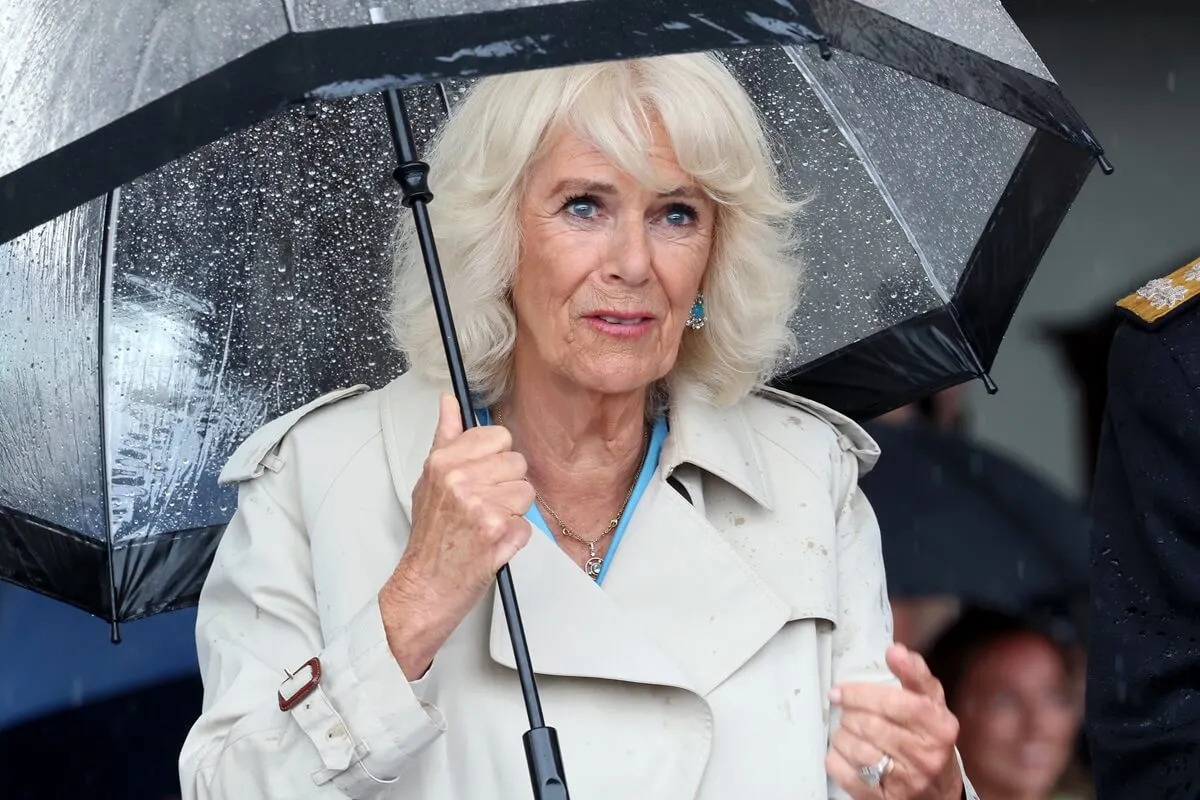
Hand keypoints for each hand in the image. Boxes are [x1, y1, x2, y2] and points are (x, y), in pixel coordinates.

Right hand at [380, 393, 534, 678]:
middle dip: (507, 486)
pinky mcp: (497, 531)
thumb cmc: (430, 537)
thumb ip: (444, 437)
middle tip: (484, 507)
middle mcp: (460, 479)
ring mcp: (480, 505)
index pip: (499, 437)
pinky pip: (527, 523)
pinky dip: (515, 537)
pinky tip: (492, 543)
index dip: (497, 459)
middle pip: (518, 463)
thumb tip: (449, 402)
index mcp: (444, 462)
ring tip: (487, 525)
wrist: (425, 586)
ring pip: (526, 492)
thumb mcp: (428, 480)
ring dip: (513, 512)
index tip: (484, 476)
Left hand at [826, 644, 962, 799]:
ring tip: (848, 730)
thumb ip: (914, 674)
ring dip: (841, 734)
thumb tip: (896, 650)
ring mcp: (906, 781)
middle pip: (870, 725)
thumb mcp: (931, 703)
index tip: (841, 690)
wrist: (937, 790)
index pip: (895, 703)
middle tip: (847, 710)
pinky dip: (836, 758)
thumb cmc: (929, 739)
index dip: (861, 694)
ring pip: (855, 748)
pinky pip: (845, 773)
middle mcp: (926, 755)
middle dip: (850, 714)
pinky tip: (844, 752)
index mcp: (940, 727)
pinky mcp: (884, 798)